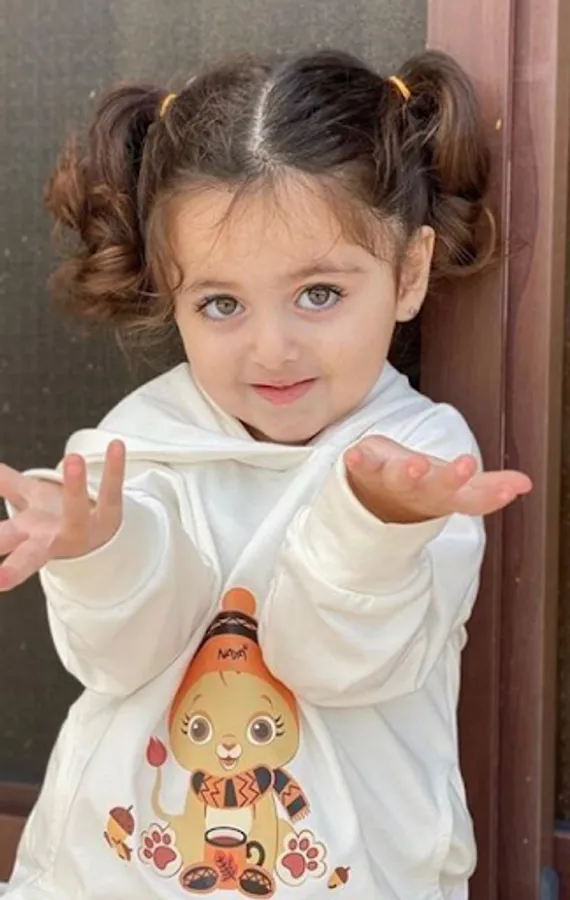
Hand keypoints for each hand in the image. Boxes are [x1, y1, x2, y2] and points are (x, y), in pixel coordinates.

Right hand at [0, 440, 125, 591]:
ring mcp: (83, 528)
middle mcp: (52, 539)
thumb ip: (6, 483)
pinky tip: (116, 444)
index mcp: (26, 535)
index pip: (1, 543)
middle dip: (15, 566)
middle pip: (30, 554)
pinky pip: (111, 492)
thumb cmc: (57, 521)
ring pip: (76, 513)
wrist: (103, 539)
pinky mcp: (109, 515)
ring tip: (72, 458)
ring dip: (74, 487)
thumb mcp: (28, 501)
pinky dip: (115, 468)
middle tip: (1, 578)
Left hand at [344, 436, 531, 524]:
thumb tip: (525, 483)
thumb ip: (490, 487)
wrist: (372, 505)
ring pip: (401, 478)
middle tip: (467, 466)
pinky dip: (357, 461)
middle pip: (437, 487)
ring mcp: (392, 481)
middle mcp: (420, 491)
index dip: (491, 495)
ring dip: (408, 471)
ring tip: (416, 464)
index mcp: (445, 496)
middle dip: (452, 478)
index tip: (510, 489)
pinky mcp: (366, 469)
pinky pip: (361, 466)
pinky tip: (354, 454)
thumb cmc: (423, 487)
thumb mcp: (457, 489)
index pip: (472, 498)